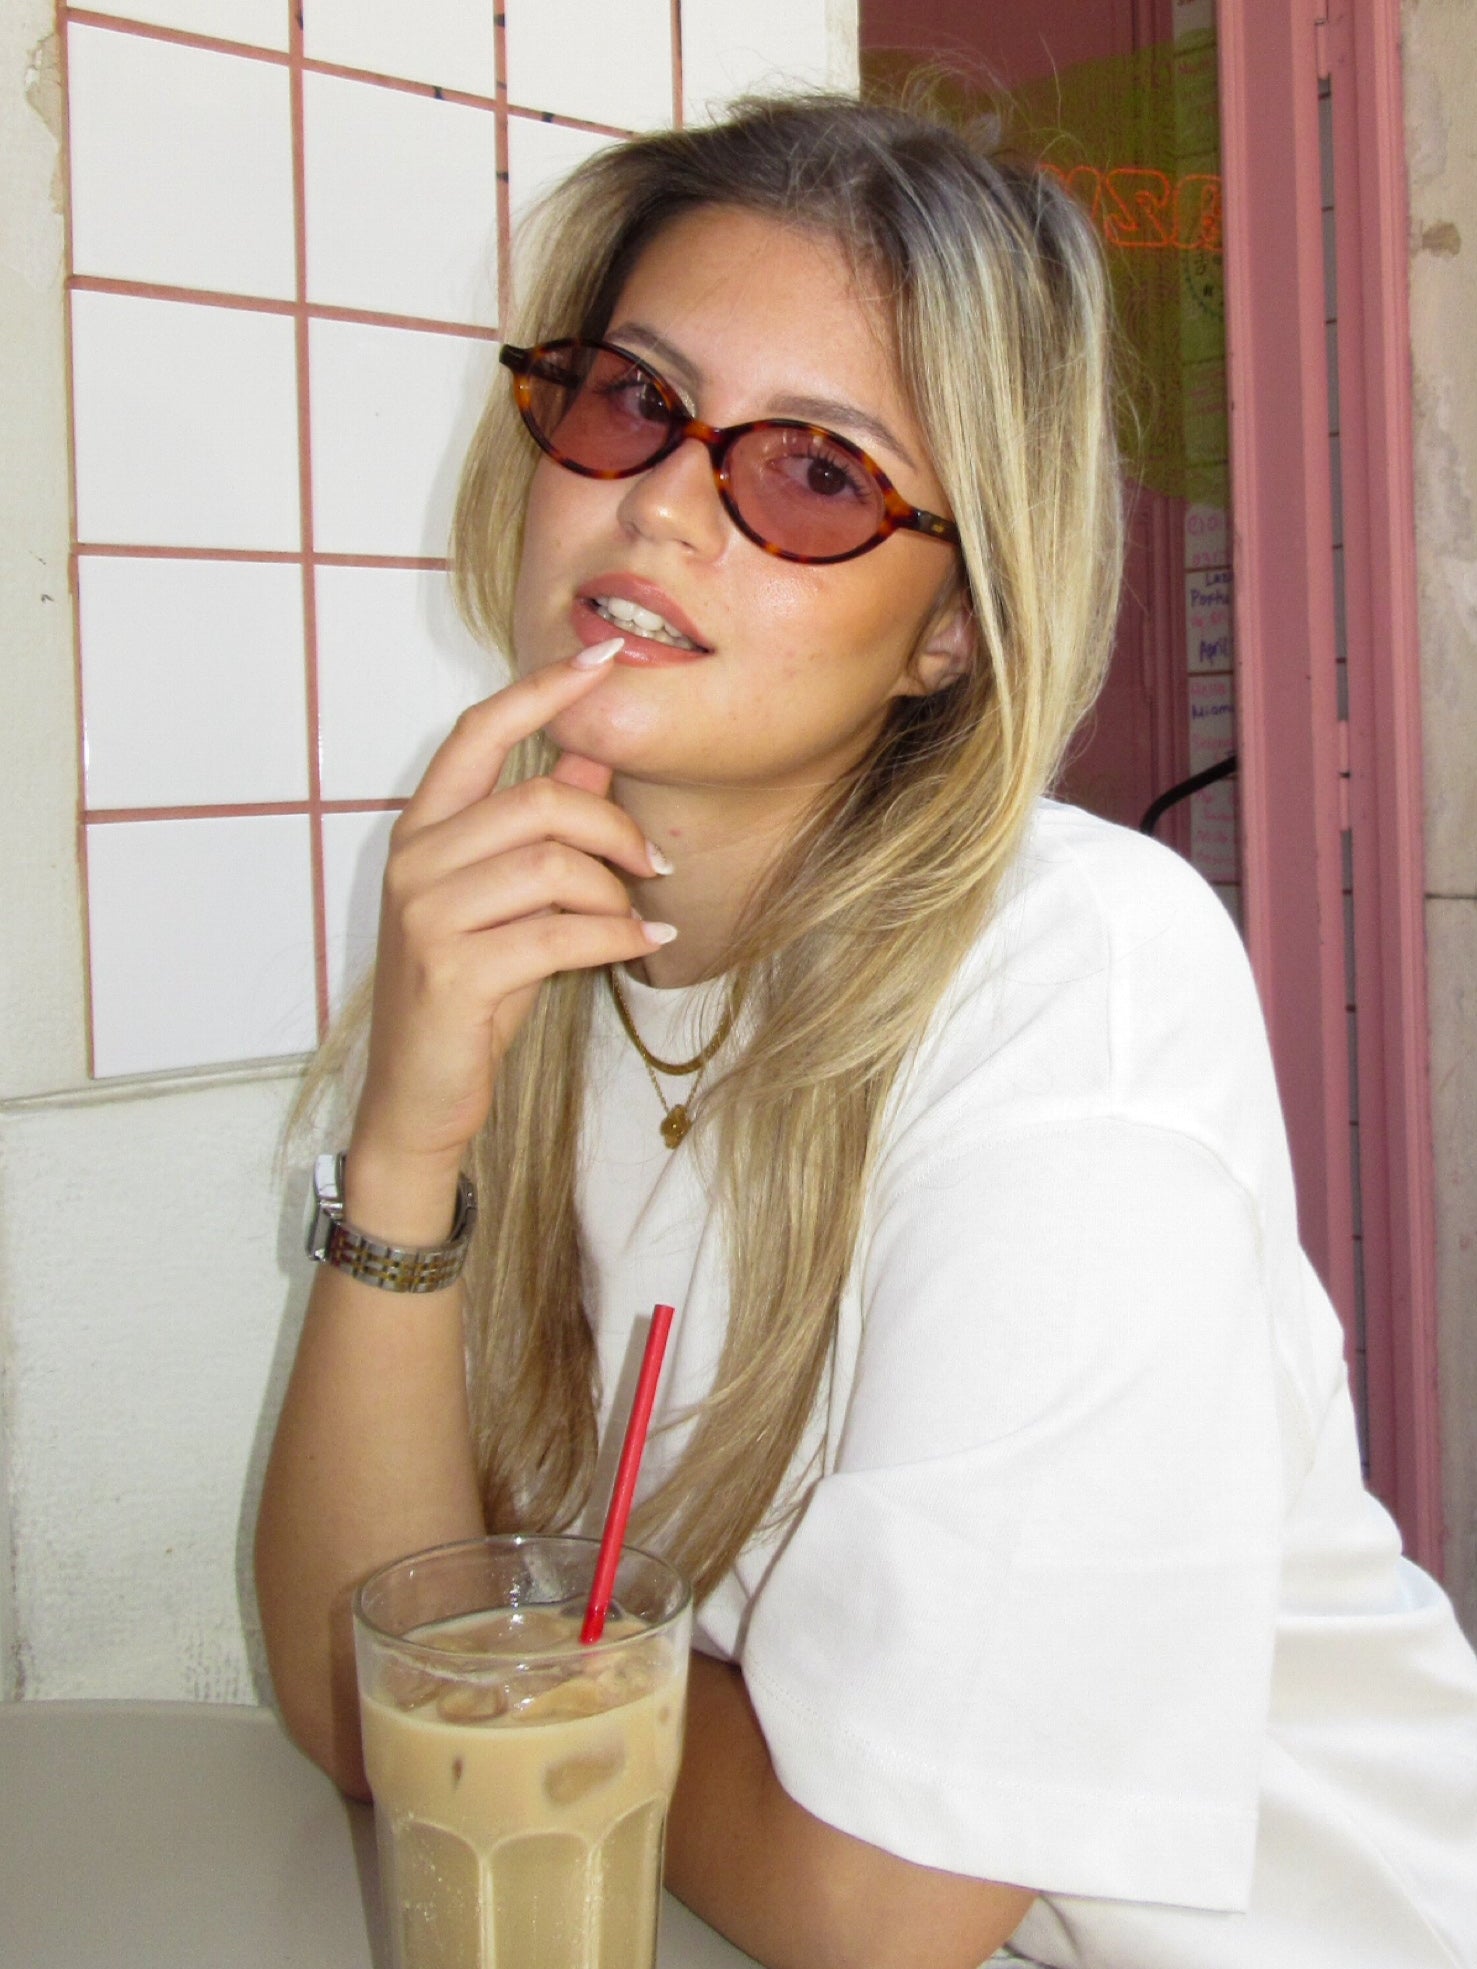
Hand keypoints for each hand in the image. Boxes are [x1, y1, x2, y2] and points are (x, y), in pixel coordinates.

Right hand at [346, 643, 671, 1217]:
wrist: (419, 1095)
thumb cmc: (467, 992)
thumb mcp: (505, 898)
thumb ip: (542, 825)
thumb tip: (594, 749)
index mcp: (422, 832)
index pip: (479, 733)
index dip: (543, 692)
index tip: (604, 657)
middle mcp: (415, 862)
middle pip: (539, 802)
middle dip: (615, 829)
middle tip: (654, 864)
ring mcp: (428, 917)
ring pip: (555, 866)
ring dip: (616, 893)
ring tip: (635, 918)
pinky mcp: (454, 973)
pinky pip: (563, 933)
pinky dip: (618, 937)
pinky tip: (643, 945)